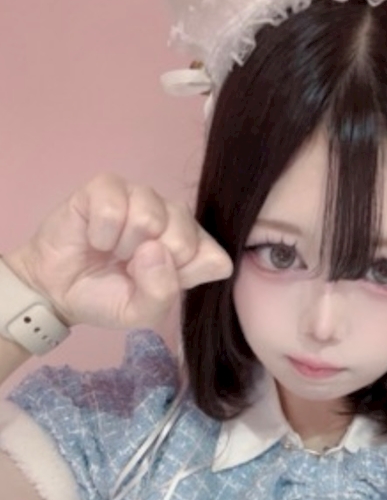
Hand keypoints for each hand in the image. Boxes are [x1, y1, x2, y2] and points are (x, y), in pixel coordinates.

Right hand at [4, 174, 232, 328]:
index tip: (157, 283)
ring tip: (112, 252)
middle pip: (185, 238)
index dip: (185, 277)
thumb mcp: (141, 313)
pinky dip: (101, 233)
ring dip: (124, 246)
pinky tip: (95, 237)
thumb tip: (155, 249)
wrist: (56, 289)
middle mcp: (174, 218)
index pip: (216, 259)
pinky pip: (114, 206)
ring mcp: (142, 197)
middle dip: (150, 264)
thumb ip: (162, 293)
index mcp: (192, 249)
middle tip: (129, 266)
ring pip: (151, 217)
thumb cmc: (105, 298)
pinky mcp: (107, 186)